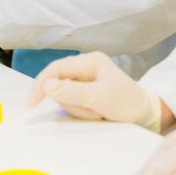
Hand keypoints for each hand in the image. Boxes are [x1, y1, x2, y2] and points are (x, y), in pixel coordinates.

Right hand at [26, 51, 161, 131]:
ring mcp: (84, 79)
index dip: (41, 84)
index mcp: (89, 60)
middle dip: (71, 102)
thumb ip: (72, 92)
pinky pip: (71, 101)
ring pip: (64, 95)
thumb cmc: (126, 102)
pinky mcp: (84, 91)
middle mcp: (84, 66)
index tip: (30, 104)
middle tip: (92, 111)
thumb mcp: (99, 98)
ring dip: (78, 108)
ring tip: (98, 112)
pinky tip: (95, 112)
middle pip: (58, 83)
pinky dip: (80, 110)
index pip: (56, 69)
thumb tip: (46, 86)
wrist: (145, 114)